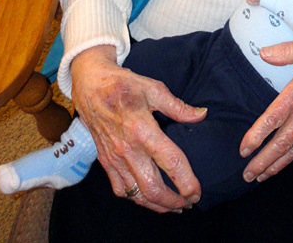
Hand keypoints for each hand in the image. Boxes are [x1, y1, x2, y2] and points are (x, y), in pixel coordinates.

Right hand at [70, 45, 206, 212]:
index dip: (186, 181)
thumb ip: (179, 107)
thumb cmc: (124, 84)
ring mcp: (114, 158)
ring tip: (174, 207)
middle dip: (174, 202)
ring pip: (136, 194)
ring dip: (157, 205)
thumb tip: (201, 115)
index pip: (170, 162)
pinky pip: (121, 190)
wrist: (91, 86)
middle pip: (153, 188)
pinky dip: (137, 199)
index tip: (197, 191)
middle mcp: (128, 149)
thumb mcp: (154, 88)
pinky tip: (149, 198)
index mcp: (143, 129)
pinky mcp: (105, 162)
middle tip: (190, 202)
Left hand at [239, 32, 292, 181]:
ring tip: (263, 176)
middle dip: (264, 160)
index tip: (243, 149)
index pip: (274, 118)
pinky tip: (289, 160)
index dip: (257, 135)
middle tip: (247, 175)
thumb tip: (263, 52)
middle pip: (283, 141)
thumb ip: (286, 51)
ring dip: (279, 163)